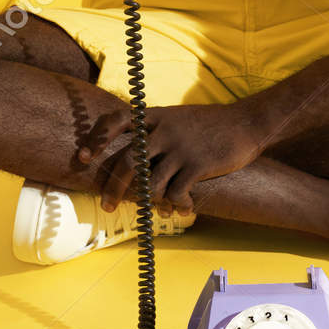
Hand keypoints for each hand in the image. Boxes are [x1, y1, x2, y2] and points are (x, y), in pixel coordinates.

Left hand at [82, 103, 262, 214]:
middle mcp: (164, 130)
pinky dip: (177, 205)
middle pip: (128, 161)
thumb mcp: (179, 117)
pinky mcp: (197, 164)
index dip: (97, 139)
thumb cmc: (211, 124)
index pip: (117, 121)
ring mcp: (180, 148)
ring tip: (156, 211)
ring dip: (148, 203)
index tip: (83, 157)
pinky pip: (176, 193)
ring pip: (150, 183)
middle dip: (113, 188)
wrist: (246, 123)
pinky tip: (184, 209)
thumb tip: (134, 154)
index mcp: (157, 117)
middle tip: (106, 206)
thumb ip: (157, 130)